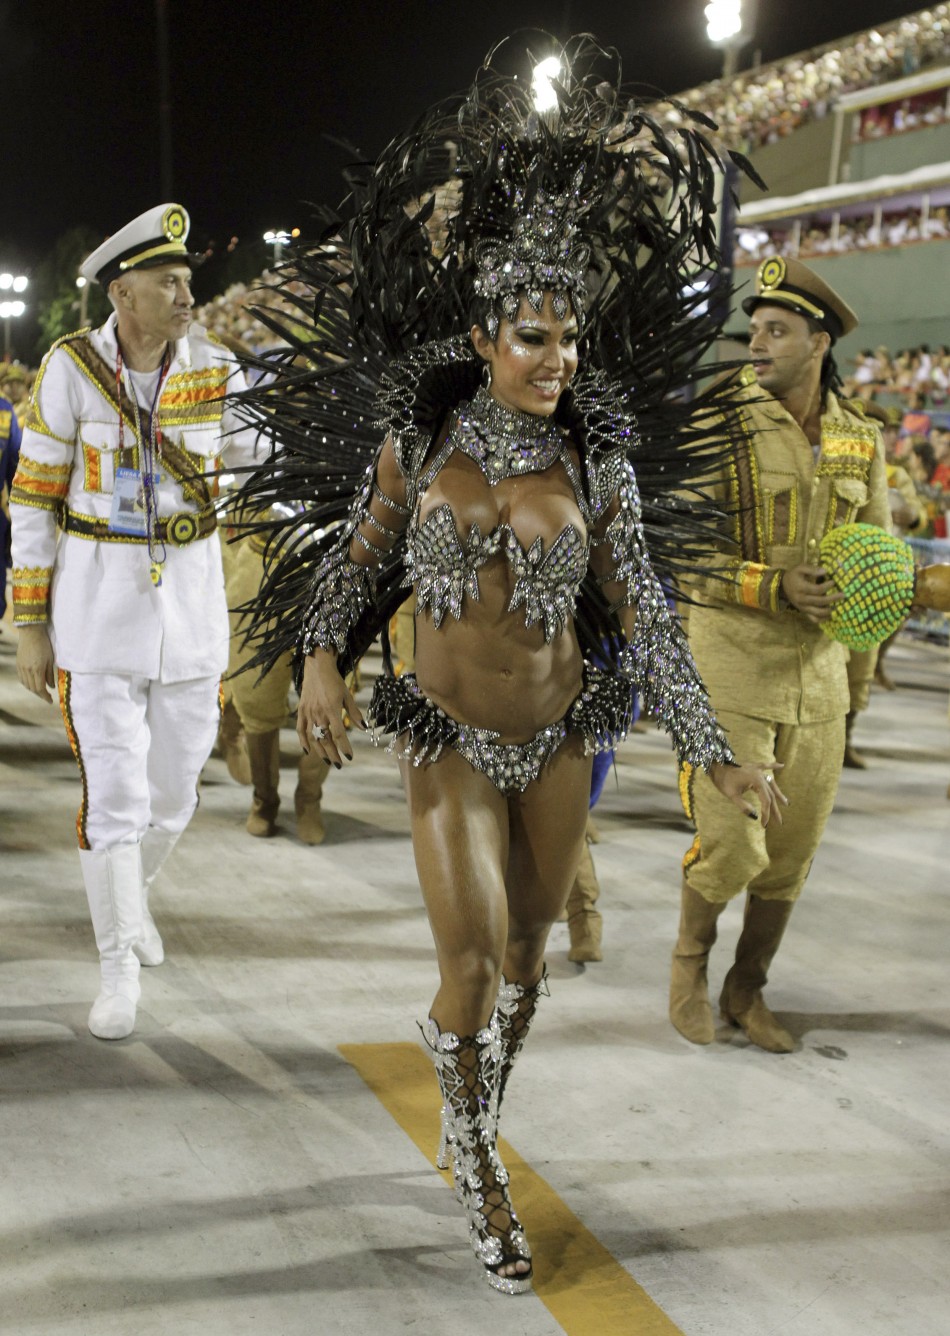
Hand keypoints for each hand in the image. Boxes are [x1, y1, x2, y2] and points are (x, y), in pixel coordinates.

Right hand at [16, 625, 56, 703]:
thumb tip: (51, 687)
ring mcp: (21, 667)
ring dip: (33, 690)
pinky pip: (21, 679)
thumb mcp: (50, 659)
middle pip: (32, 688)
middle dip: (40, 694)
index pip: (40, 689)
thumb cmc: (44, 645)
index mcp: (37, 669)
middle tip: (47, 696)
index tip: (50, 701)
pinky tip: (32, 683)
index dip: (45, 697)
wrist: (31, 633)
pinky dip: (27, 684)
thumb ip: (50, 674)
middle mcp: (27, 670)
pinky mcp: (18, 664)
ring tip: (41, 691)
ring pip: (26, 685)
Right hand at [296, 649, 363, 766]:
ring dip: (320, 751)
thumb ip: (355, 713)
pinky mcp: (301, 710)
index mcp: (332, 709)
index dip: (344, 747)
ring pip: (313, 737)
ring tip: (327, 760)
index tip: (350, 757)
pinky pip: (300, 729)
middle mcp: (319, 713)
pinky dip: (303, 741)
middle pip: (325, 739)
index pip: (339, 734)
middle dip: (333, 754)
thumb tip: (364, 728)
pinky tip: (308, 751)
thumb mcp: (347, 695)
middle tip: (339, 764)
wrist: (317, 667)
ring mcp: (308, 712)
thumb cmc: (334, 680)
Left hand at [709, 760, 787, 827]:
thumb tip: (755, 816)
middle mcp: (760, 775)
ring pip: (771, 783)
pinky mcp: (753, 767)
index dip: (766, 814)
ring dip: (778, 794)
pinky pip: (766, 766)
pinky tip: (782, 765)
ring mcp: (757, 770)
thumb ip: (744, 807)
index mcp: (757, 781)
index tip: (764, 825)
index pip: (765, 801)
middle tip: (780, 822)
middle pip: (770, 794)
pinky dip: (774, 766)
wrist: (716, 766)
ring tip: (786, 803)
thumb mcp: (732, 796)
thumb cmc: (723, 781)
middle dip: (774, 809)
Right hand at [781, 564, 844, 621]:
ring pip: (818, 613)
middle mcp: (802, 600)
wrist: (783, 586)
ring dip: (829, 610)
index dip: (827, 586)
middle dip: (833, 598)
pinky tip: (830, 615)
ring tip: (838, 606)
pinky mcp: (804, 612)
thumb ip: (812, 569)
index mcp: (801, 588)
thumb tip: (825, 571)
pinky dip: (823, 619)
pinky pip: (814, 619)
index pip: (817, 590)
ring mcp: (803, 608)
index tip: (833, 582)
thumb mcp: (800, 568)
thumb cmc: (794, 575)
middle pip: (820, 601)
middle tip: (843, 595)